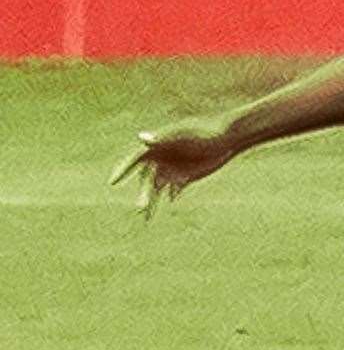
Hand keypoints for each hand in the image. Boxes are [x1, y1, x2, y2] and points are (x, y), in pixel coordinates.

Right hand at [110, 117, 237, 217]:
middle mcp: (161, 159)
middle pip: (147, 179)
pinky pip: (174, 190)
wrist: (225, 138)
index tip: (112, 182)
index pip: (134, 160)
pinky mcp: (184, 177)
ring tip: (145, 216)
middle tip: (140, 208)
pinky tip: (171, 201)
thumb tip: (141, 138)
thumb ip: (161, 139)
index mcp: (156, 147)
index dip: (123, 170)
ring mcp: (172, 169)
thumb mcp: (182, 136)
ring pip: (158, 188)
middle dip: (143, 194)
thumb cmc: (202, 132)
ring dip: (152, 200)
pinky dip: (172, 195)